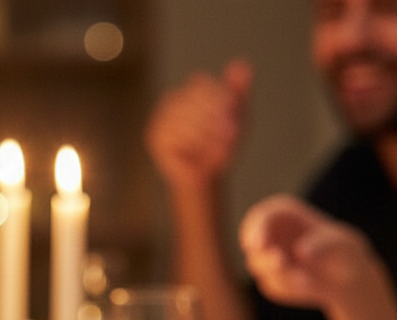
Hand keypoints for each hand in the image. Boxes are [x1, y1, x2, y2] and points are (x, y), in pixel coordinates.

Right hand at [146, 58, 252, 190]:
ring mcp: (160, 118)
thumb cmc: (220, 148)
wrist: (206, 179)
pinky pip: (175, 136)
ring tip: (217, 150)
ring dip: (207, 136)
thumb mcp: (237, 117)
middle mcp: (171, 99)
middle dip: (215, 121)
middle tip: (230, 139)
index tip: (235, 123)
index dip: (221, 103)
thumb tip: (241, 64)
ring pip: (186, 119)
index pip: (203, 85)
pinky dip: (192, 147)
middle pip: (194, 102)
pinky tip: (198, 157)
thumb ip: (239, 91)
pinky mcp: (154, 137)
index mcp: (191, 89)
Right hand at [239, 194, 372, 309]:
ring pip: (259, 267)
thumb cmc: (344, 252)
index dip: (255, 229)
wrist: (345, 279)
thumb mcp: (341, 244)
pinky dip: (289, 288)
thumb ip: (322, 244)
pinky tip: (309, 286)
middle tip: (281, 264)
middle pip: (251, 242)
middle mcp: (271, 233)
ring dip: (283, 275)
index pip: (260, 216)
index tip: (259, 245)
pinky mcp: (268, 278)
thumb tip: (301, 252)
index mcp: (284, 214)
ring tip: (309, 281)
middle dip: (262, 255)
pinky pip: (271, 286)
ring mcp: (267, 258)